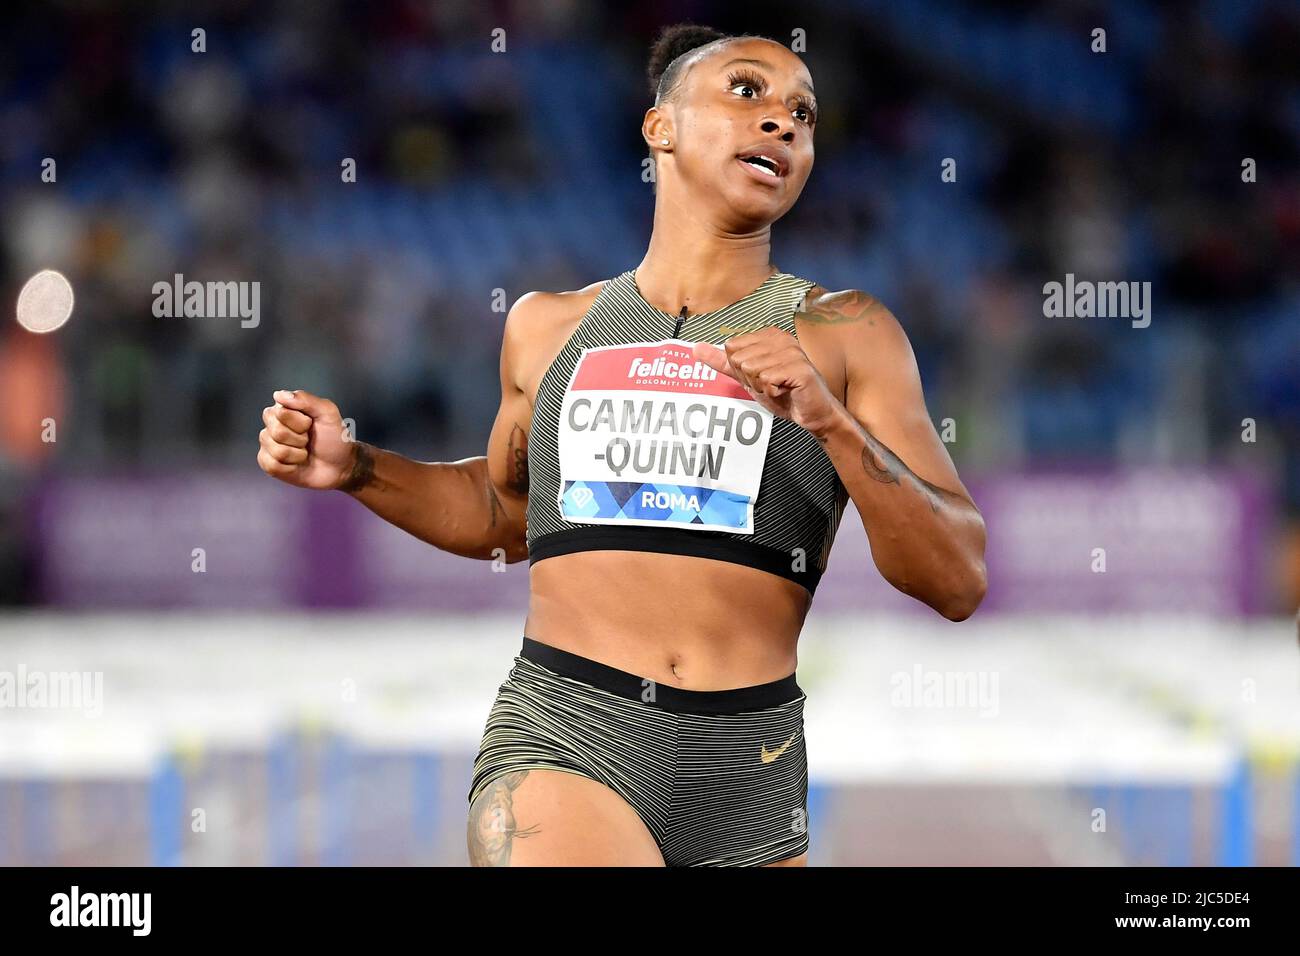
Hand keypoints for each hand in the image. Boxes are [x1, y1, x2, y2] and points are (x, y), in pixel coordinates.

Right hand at [257, 389, 356, 489]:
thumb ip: (306, 399)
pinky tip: (297, 464)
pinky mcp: (268, 463)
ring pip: (277, 451)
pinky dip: (291, 468)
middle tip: (309, 440)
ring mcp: (268, 444)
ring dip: (298, 455)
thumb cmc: (335, 438)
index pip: (281, 413)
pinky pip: (272, 466)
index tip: (311, 425)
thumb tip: (278, 395)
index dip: (301, 423)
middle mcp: (272, 424)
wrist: (340, 465)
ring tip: (305, 452)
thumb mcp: (328, 413)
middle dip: (300, 439)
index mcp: (284, 408)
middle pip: (277, 432)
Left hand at [692, 328, 840, 436]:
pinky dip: (773, 392)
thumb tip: (696, 348)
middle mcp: (780, 339)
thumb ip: (722, 362)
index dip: (740, 370)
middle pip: (739, 359)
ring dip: (762, 387)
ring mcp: (791, 351)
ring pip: (751, 371)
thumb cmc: (782, 393)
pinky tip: (786, 391)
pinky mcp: (798, 367)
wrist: (810, 412)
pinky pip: (767, 380)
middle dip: (750, 380)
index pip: (731, 348)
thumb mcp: (747, 377)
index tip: (761, 376)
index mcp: (768, 335)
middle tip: (771, 384)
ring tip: (779, 387)